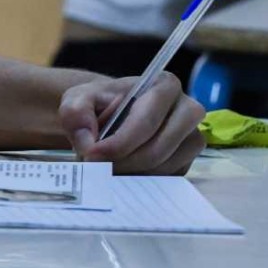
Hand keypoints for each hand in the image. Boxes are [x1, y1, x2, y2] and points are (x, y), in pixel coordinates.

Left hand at [59, 73, 205, 174]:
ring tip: (109, 168)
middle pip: (160, 147)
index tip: (93, 155)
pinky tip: (126, 172)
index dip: (119, 143)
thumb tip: (89, 142)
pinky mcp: (189, 159)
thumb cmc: (101, 105)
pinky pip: (170, 178)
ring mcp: (193, 136)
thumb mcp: (79, 100)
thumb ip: (75, 113)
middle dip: (126, 163)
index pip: (147, 120)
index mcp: (165, 85)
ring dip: (134, 174)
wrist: (113, 116)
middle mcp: (188, 109)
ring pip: (166, 166)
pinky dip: (145, 181)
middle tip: (98, 167)